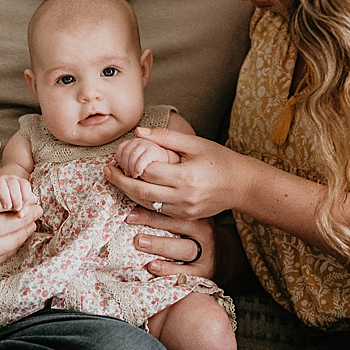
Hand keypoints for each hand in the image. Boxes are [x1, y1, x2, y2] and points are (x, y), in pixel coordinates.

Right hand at [0, 173, 36, 214]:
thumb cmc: (11, 203)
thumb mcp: (18, 205)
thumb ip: (23, 208)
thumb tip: (23, 212)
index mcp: (19, 182)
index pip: (24, 184)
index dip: (26, 194)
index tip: (25, 203)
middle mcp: (9, 179)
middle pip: (14, 184)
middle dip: (16, 197)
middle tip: (17, 208)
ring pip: (2, 184)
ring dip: (5, 196)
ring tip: (7, 206)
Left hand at [103, 127, 245, 220]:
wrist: (242, 185)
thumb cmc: (221, 161)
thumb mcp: (196, 144)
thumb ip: (166, 137)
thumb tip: (139, 133)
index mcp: (186, 176)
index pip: (148, 171)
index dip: (129, 164)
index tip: (117, 156)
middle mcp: (183, 196)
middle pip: (141, 191)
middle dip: (120, 181)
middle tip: (107, 171)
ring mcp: (184, 210)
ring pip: (146, 204)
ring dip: (128, 193)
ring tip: (118, 179)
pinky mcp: (185, 217)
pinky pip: (157, 211)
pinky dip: (143, 201)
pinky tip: (135, 191)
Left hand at [125, 206, 216, 280]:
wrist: (224, 258)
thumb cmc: (198, 237)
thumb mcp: (193, 222)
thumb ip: (171, 215)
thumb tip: (138, 202)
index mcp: (199, 218)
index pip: (176, 209)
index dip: (154, 206)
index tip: (132, 204)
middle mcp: (203, 234)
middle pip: (179, 224)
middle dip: (153, 220)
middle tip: (130, 218)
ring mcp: (204, 254)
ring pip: (183, 248)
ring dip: (160, 245)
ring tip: (140, 242)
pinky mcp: (200, 274)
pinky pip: (184, 272)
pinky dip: (168, 270)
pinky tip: (153, 266)